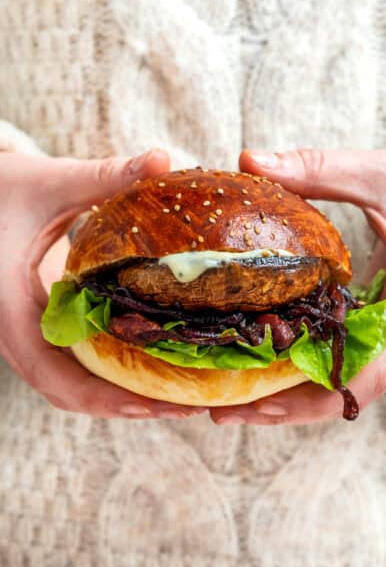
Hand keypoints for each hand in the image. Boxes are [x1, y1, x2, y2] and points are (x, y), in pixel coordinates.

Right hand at [0, 151, 204, 418]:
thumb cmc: (0, 188)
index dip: (106, 399)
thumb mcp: (48, 182)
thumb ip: (103, 175)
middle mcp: (15, 333)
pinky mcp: (39, 324)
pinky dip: (108, 373)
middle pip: (71, 393)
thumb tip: (163, 159)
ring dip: (119, 396)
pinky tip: (149, 362)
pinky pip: (72, 363)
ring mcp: (27, 333)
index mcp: (9, 310)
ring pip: (70, 384)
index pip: (55, 377)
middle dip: (126, 405)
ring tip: (177, 397)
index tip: (157, 404)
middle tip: (187, 407)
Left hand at [211, 147, 385, 424]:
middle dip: (280, 407)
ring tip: (228, 390)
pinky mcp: (376, 316)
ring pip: (336, 378)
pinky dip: (299, 360)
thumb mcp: (382, 177)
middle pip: (337, 392)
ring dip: (285, 390)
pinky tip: (260, 351)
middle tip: (219, 409)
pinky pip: (337, 352)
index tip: (254, 408)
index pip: (361, 383)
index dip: (307, 404)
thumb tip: (249, 160)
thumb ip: (320, 170)